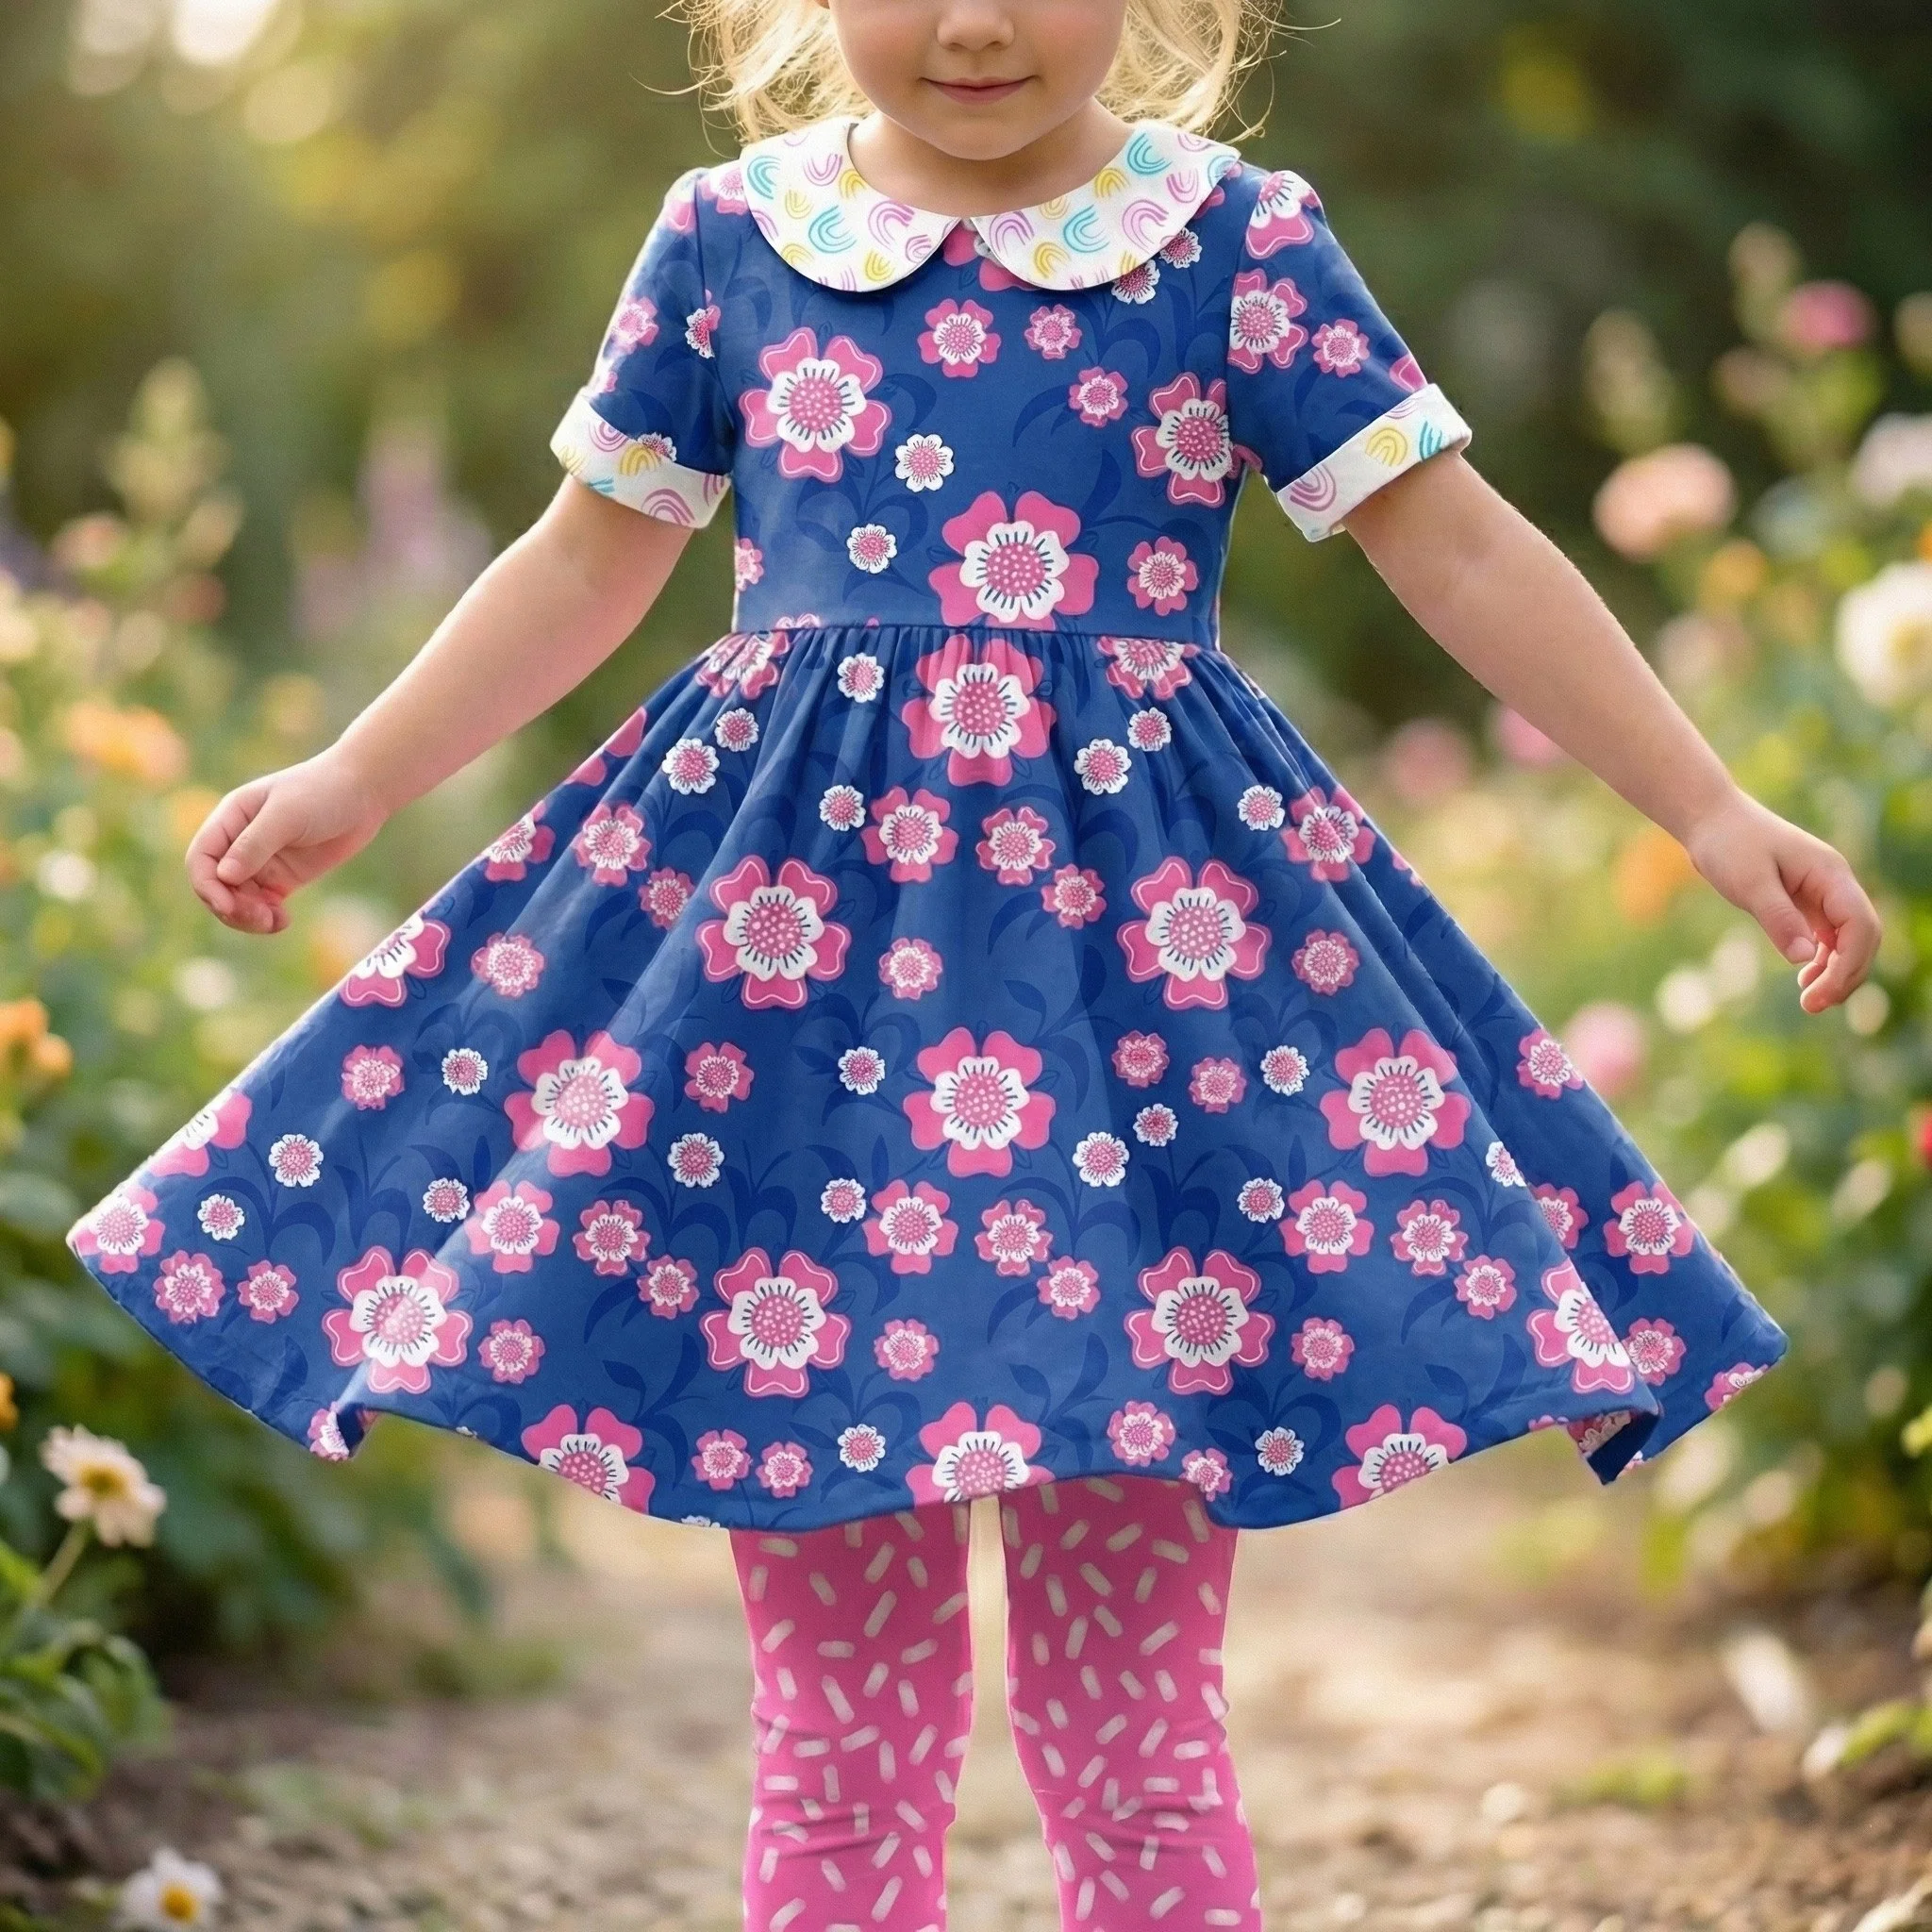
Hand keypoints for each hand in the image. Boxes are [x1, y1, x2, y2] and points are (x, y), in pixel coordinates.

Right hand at [185, 750, 389, 935]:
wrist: (363, 792)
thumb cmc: (322, 792)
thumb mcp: (286, 815)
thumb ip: (254, 844)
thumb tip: (223, 876)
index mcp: (230, 819)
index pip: (201, 858)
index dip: (207, 886)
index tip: (227, 906)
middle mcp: (239, 842)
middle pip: (217, 885)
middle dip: (230, 906)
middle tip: (260, 917)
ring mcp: (262, 862)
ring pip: (238, 900)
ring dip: (248, 917)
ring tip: (274, 922)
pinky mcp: (283, 878)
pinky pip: (263, 905)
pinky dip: (267, 918)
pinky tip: (283, 921)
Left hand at [1681, 789, 1881, 1013]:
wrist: (1710, 819)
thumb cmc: (1728, 843)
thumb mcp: (1749, 882)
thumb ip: (1778, 918)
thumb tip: (1806, 958)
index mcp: (1830, 874)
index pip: (1860, 925)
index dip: (1848, 965)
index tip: (1820, 994)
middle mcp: (1834, 883)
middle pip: (1862, 936)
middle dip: (1847, 974)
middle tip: (1813, 1005)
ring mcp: (1822, 892)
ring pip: (1847, 939)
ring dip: (1836, 971)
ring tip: (1810, 1000)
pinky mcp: (1805, 900)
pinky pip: (1827, 936)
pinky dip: (1822, 960)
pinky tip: (1805, 978)